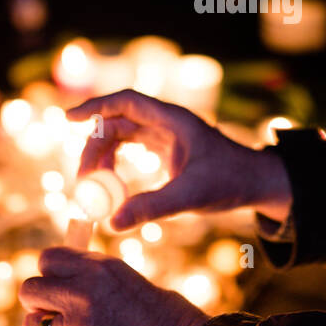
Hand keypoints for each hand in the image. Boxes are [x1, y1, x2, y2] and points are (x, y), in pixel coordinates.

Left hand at [19, 248, 208, 325]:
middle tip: (53, 312)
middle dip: (38, 302)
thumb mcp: (127, 280)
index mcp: (97, 268)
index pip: (47, 258)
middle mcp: (82, 296)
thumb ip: (93, 279)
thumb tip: (65, 282)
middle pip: (29, 290)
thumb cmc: (166, 315)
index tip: (57, 283)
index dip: (49, 272)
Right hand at [67, 89, 292, 230]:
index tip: (68, 119)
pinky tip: (110, 184)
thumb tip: (113, 223)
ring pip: (122, 135)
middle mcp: (167, 122)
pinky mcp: (167, 149)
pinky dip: (115, 162)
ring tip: (94, 185)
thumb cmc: (231, 182)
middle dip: (94, 145)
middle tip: (83, 180)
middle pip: (117, 122)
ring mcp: (166, 134)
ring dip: (103, 155)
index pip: (126, 102)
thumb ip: (153, 208)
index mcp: (174, 120)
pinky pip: (131, 147)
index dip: (96, 107)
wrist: (257, 184)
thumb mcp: (191, 196)